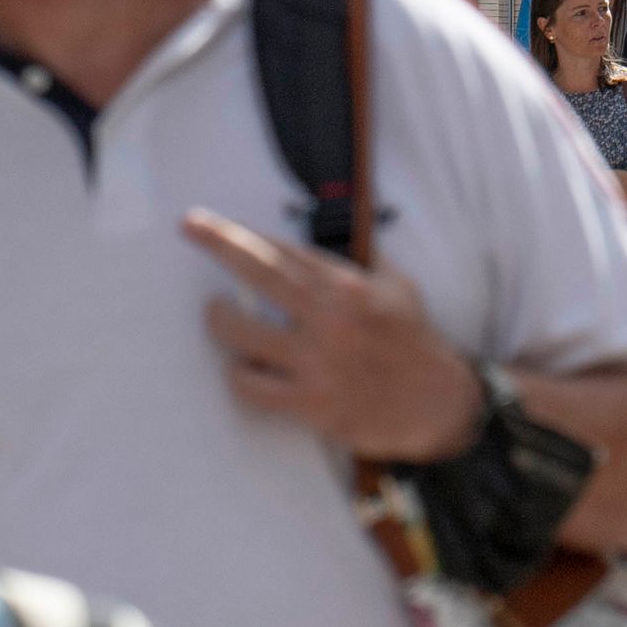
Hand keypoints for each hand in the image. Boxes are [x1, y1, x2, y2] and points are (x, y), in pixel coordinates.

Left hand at [186, 212, 485, 462]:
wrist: (437, 404)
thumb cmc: (413, 342)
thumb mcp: (399, 289)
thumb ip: (361, 263)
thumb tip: (328, 236)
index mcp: (351, 289)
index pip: (284, 251)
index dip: (239, 234)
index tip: (203, 222)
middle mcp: (332, 320)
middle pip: (258, 273)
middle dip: (218, 245)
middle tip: (189, 229)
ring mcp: (318, 363)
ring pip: (240, 334)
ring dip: (220, 321)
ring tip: (219, 315)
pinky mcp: (310, 403)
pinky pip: (249, 386)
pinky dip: (239, 374)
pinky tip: (241, 368)